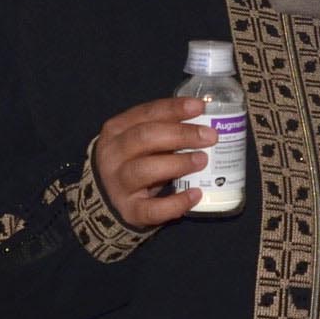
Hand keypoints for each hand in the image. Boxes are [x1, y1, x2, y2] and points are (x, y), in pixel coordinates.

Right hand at [94, 97, 212, 228]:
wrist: (109, 198)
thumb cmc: (135, 161)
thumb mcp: (142, 140)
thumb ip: (165, 129)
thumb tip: (205, 121)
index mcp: (116, 130)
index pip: (146, 113)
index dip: (174, 108)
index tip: (200, 107)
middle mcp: (112, 155)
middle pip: (145, 137)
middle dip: (180, 134)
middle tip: (210, 136)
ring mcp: (118, 185)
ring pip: (145, 170)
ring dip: (178, 163)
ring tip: (203, 160)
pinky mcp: (129, 211)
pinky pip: (152, 209)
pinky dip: (176, 202)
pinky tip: (196, 194)